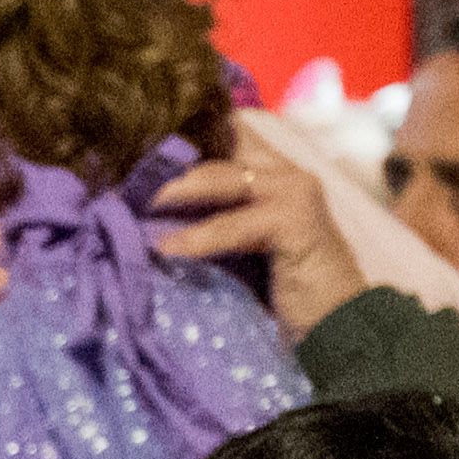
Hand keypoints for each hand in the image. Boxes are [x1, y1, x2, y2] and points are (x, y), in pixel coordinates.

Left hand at [148, 143, 361, 339]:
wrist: (339, 324)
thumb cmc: (286, 290)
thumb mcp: (241, 245)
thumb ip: (210, 219)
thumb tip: (149, 214)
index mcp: (274, 172)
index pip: (225, 135)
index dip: (182, 138)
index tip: (134, 147)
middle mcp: (286, 172)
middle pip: (213, 154)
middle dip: (166, 164)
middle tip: (119, 176)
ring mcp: (294, 192)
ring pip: (218, 181)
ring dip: (172, 192)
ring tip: (133, 203)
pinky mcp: (295, 222)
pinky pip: (233, 225)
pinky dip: (198, 238)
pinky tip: (167, 248)